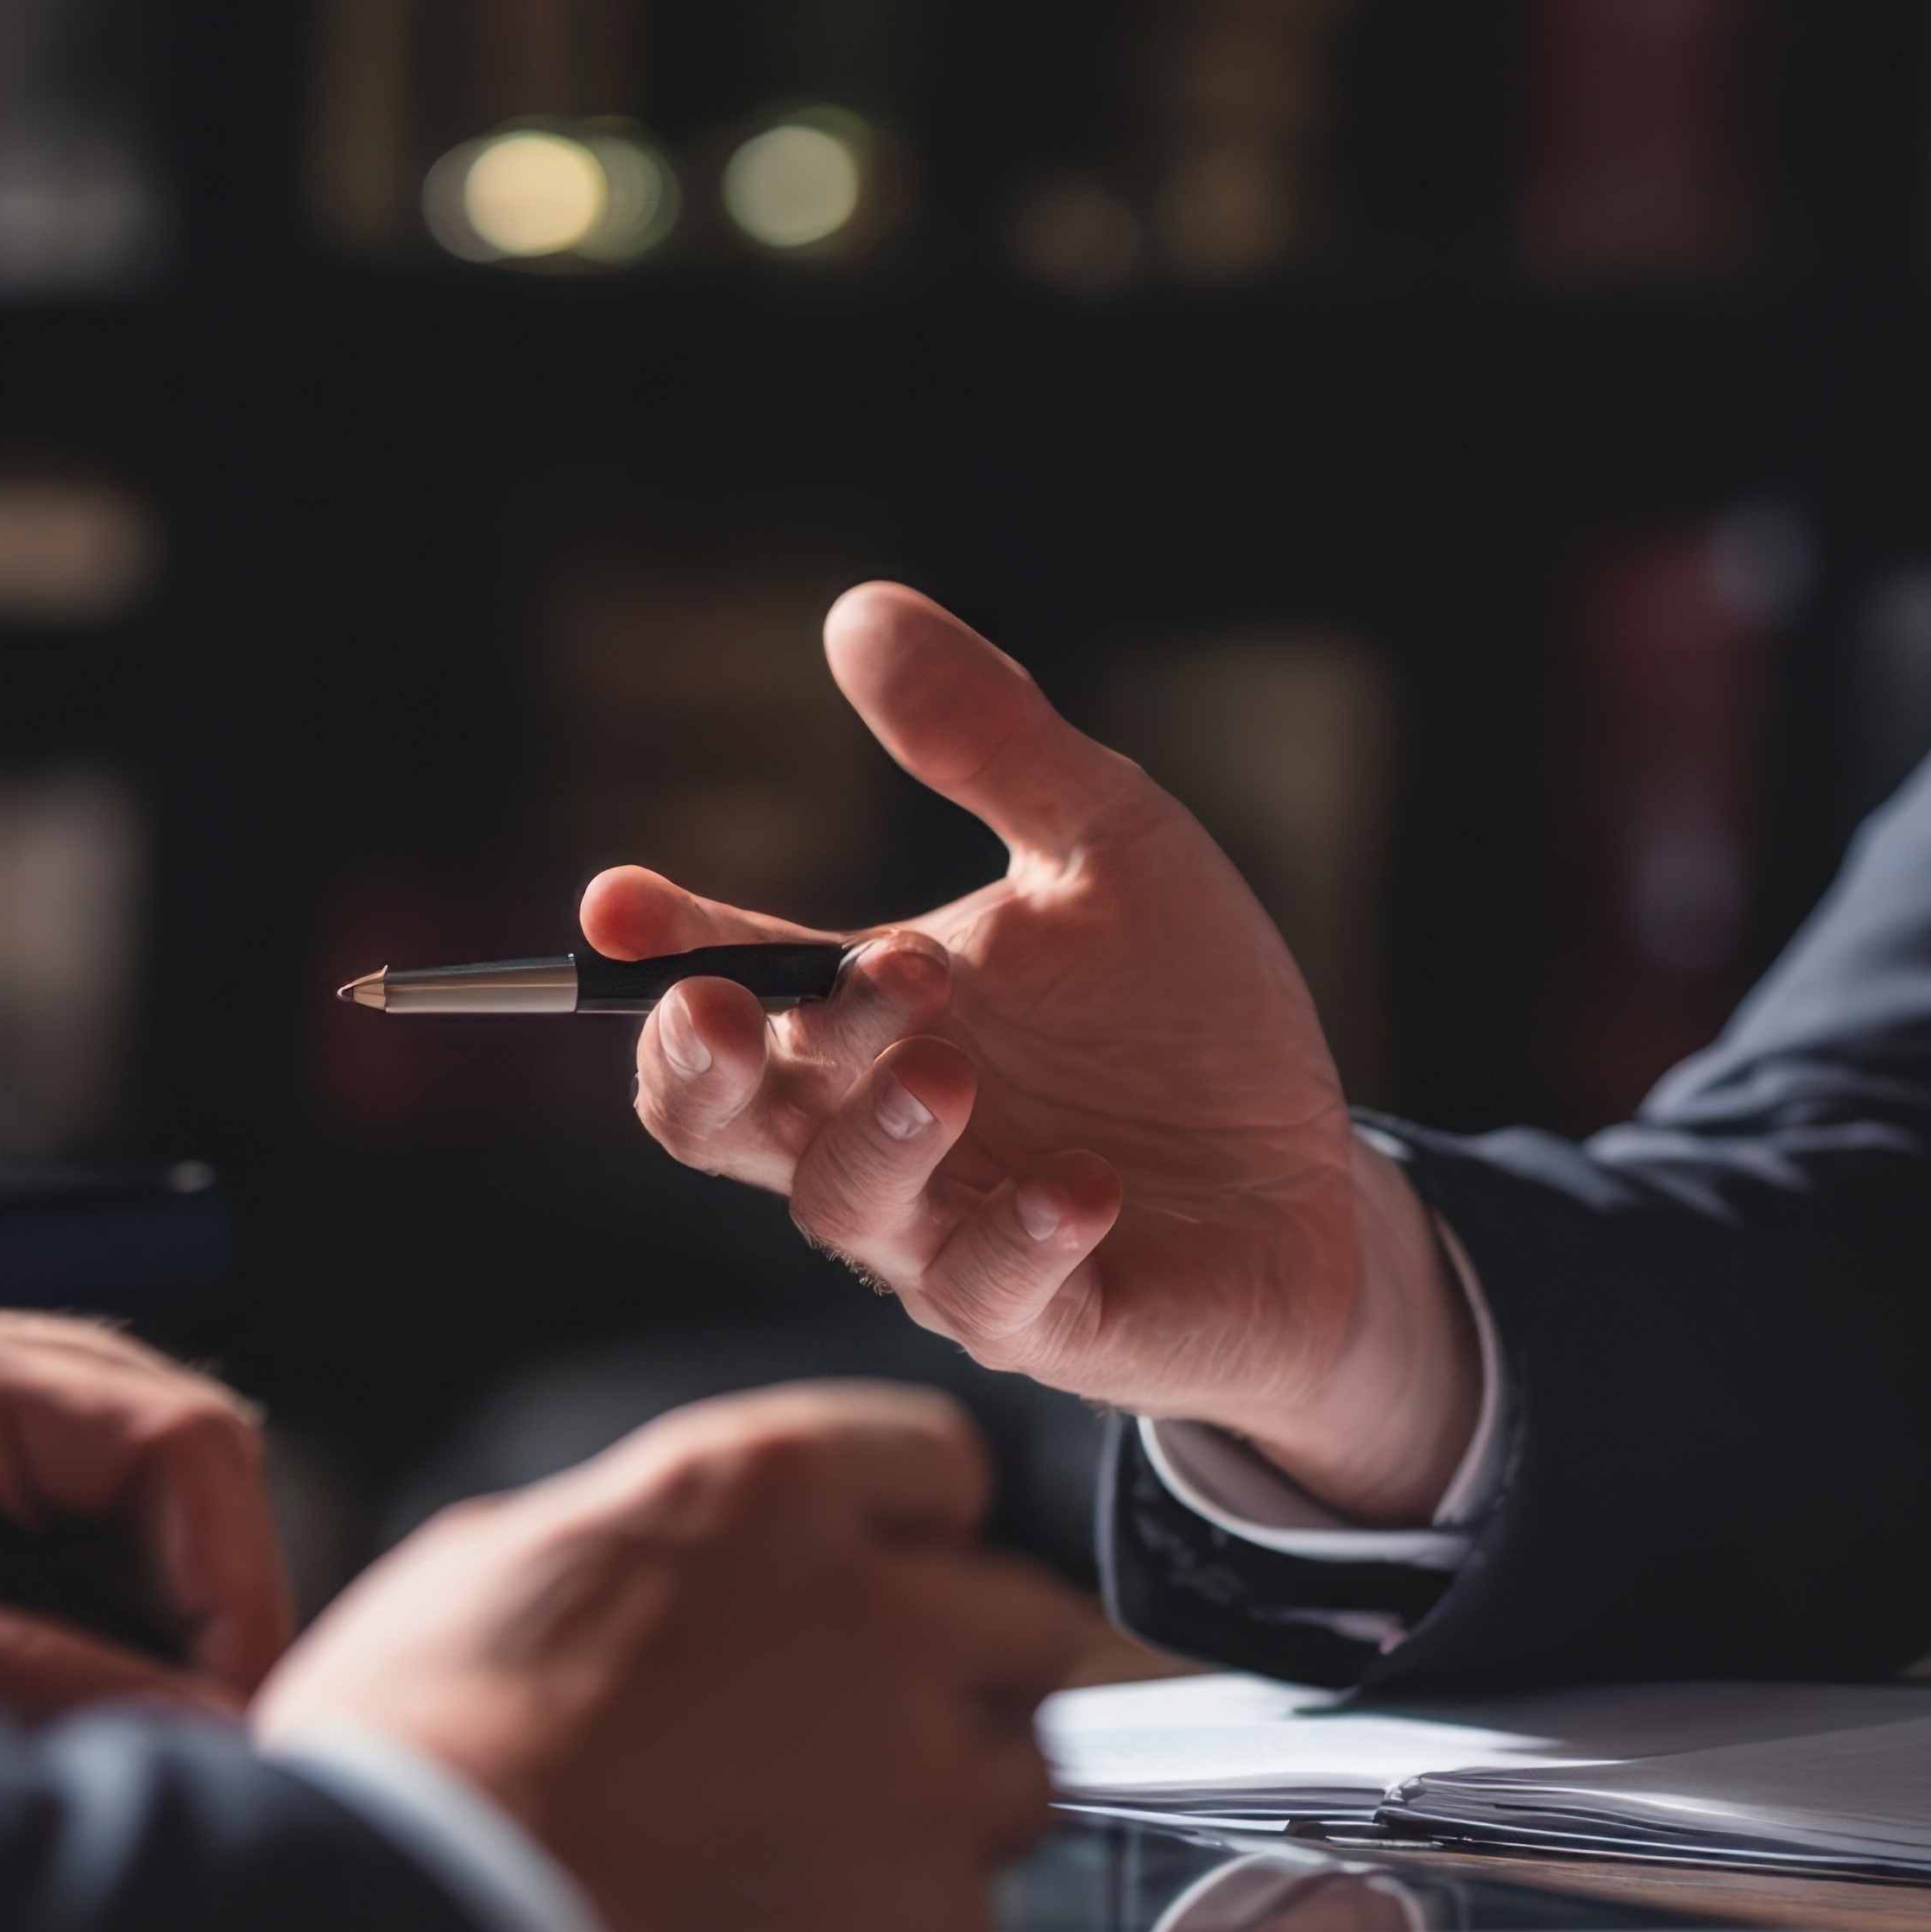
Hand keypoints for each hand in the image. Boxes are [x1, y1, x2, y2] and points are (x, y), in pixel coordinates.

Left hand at [0, 1288, 284, 1713]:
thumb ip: (16, 1683)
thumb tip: (197, 1732)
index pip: (181, 1445)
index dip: (232, 1590)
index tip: (227, 1718)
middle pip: (179, 1466)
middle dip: (207, 1607)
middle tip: (196, 1737)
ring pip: (138, 1510)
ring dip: (152, 1626)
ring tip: (130, 1737)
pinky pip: (69, 1547)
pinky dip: (94, 1634)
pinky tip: (61, 1712)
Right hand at [254, 1381, 1095, 1931]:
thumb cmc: (407, 1763)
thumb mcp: (505, 1562)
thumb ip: (662, 1546)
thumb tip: (696, 1570)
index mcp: (767, 1495)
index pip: (942, 1470)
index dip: (912, 1540)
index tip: (890, 1587)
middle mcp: (875, 1621)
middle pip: (1024, 1625)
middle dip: (963, 1677)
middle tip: (855, 1745)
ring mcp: (918, 1787)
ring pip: (1018, 1782)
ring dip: (945, 1815)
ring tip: (805, 1866)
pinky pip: (961, 1930)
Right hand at [593, 582, 1475, 1518]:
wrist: (1312, 1187)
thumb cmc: (1183, 1021)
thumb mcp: (1107, 846)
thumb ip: (989, 741)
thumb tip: (858, 609)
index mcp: (858, 1026)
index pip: (720, 990)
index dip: (658, 954)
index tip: (618, 905)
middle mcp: (874, 1138)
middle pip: (721, 1119)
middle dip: (712, 1057)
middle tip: (750, 989)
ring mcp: (951, 1239)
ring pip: (845, 1206)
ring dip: (882, 1129)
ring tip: (941, 1056)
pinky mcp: (1056, 1322)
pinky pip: (1000, 1299)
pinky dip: (1025, 1238)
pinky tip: (1082, 1181)